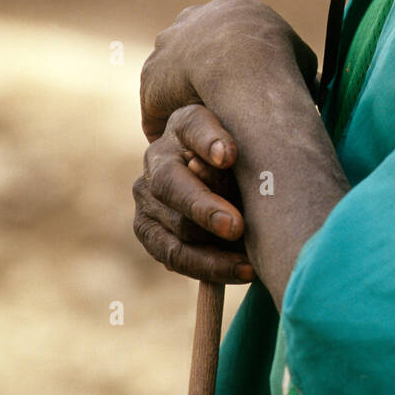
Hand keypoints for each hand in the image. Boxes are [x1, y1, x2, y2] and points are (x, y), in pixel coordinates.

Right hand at [133, 104, 255, 283]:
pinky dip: (208, 268)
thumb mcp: (244, 147)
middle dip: (205, 208)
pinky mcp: (146, 228)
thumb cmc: (241, 159)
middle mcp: (158, 155)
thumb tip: (229, 166)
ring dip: (212, 250)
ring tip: (249, 262)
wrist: (214, 174)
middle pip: (171, 182)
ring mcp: (146, 193)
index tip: (228, 157)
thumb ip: (241, 158)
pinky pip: (174, 255)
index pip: (195, 126)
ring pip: (175, 226)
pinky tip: (242, 270)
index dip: (210, 141)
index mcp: (185, 123)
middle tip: (236, 227)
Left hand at [140, 0, 317, 140]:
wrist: (240, 62)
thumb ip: (301, 70)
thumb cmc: (278, 59)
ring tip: (202, 131)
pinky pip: (158, 102)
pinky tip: (185, 142)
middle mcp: (194, 18)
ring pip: (173, 73)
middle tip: (219, 106)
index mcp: (230, 8)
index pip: (226, 33)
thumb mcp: (302, 59)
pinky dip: (171, 120)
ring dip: (184, 96)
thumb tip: (313, 87)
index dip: (234, 61)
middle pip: (193, 46)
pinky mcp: (152, 73)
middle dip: (203, 72)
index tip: (241, 86)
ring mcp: (169, 44)